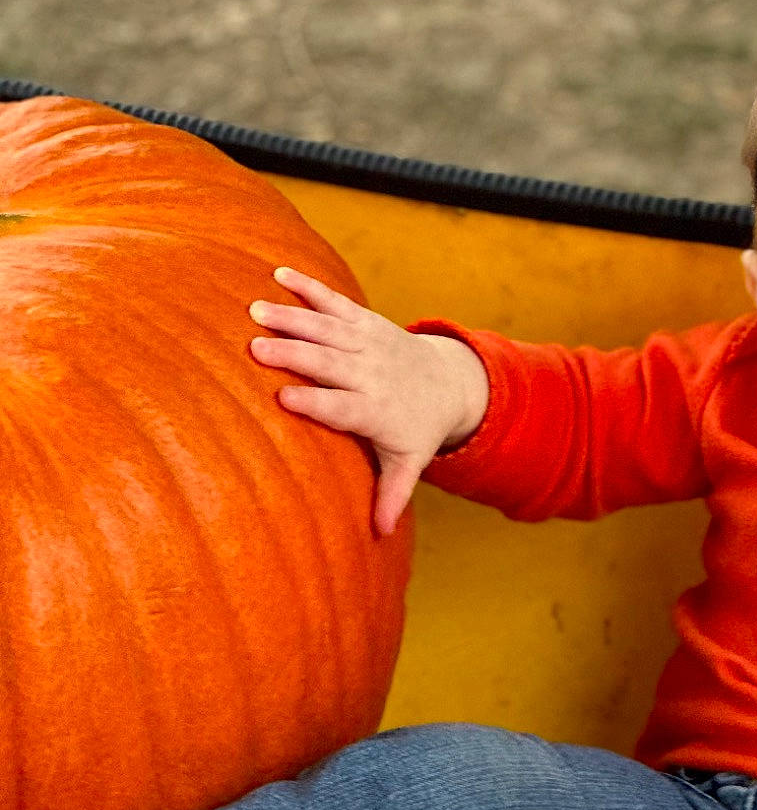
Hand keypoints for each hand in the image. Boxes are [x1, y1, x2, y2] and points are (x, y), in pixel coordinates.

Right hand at [247, 267, 489, 537]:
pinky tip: (278, 273)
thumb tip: (380, 535)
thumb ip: (392, 495)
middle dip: (295, 355)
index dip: (315, 401)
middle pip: (331, 363)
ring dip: (293, 318)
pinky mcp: (366, 320)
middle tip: (255, 349)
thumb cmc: (416, 430)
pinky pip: (336, 301)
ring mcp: (369, 342)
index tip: (283, 398)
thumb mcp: (408, 462)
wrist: (448, 383)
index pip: (343, 407)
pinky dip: (310, 287)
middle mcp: (372, 373)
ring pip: (329, 329)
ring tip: (255, 310)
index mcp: (376, 411)